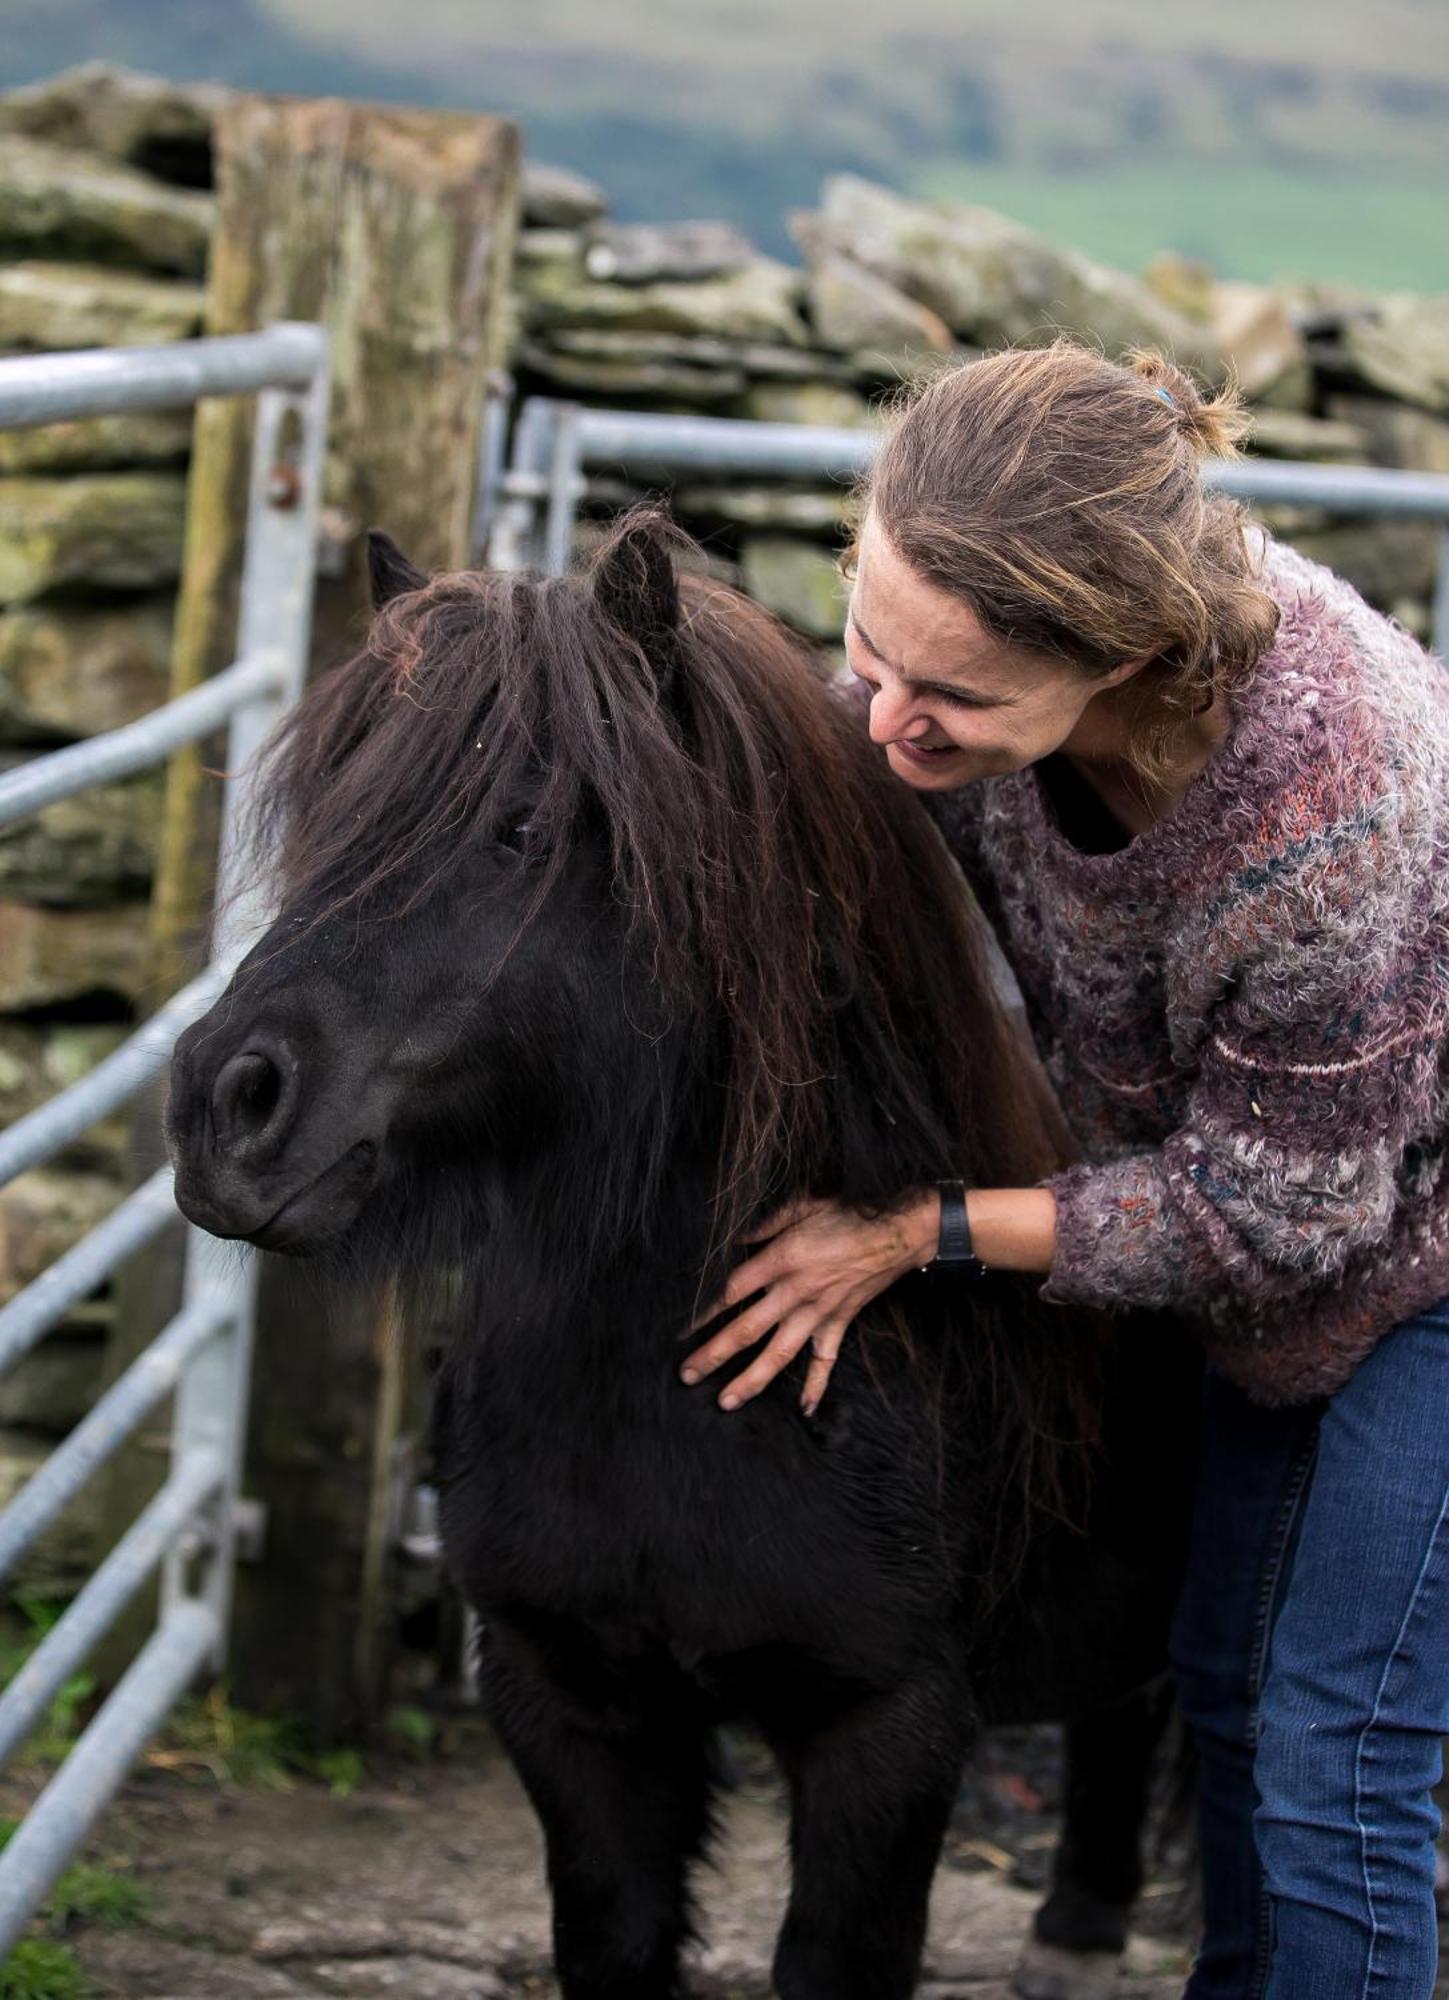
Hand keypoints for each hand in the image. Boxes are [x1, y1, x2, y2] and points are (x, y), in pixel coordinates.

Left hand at [681, 1190, 937, 1415]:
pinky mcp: (838, 1324)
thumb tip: (734, 1239)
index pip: (732, 1291)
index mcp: (782, 1260)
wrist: (897, 1232)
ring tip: (726, 1402)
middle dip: (713, 1355)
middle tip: (686, 1375)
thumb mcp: (801, 1206)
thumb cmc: (847, 1213)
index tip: (682, 1328)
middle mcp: (795, 1293)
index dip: (704, 1311)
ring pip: (778, 1355)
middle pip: (745, 1330)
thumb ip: (765, 1225)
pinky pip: (825, 1361)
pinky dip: (816, 1387)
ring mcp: (817, 1314)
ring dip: (750, 1380)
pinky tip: (804, 1410)